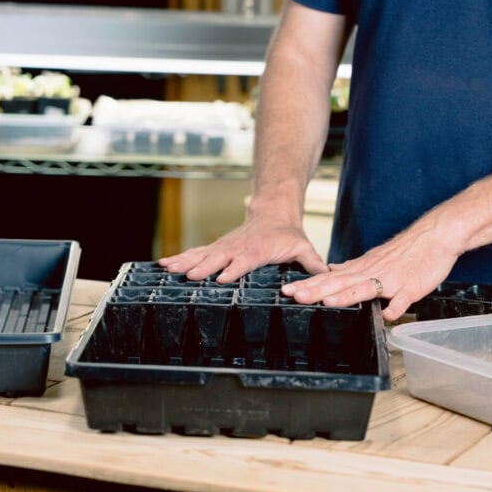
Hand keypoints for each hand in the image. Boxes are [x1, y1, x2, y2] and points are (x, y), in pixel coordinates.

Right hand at [158, 212, 328, 282]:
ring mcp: (224, 247)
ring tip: (167, 269)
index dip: (234, 269)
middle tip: (188, 276)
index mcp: (258, 250)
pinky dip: (179, 258)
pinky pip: (195, 253)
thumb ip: (313, 263)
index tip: (222, 279)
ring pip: (202, 254)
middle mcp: (237, 248)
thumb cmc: (289, 235)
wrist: (273, 212)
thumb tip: (328, 277)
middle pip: (218, 257)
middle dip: (203, 267)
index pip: (245, 261)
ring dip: (184, 261)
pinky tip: (164, 265)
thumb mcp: (303, 248)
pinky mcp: (216, 248)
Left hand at [281, 214, 462, 321]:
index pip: (328, 277)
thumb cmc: (405, 251)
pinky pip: (402, 299)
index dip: (307, 284)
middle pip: (339, 283)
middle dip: (315, 290)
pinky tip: (387, 315)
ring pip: (364, 288)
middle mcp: (371, 273)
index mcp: (361, 269)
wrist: (435, 236)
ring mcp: (391, 281)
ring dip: (346, 295)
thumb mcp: (373, 258)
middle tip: (293, 296)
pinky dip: (395, 307)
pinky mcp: (410, 287)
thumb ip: (352, 269)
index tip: (287, 291)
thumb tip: (330, 272)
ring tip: (327, 301)